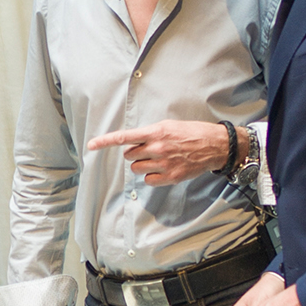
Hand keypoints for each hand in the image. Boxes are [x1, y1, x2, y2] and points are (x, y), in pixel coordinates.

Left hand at [87, 120, 235, 185]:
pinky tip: (162, 170)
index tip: (91, 145)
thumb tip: (134, 141)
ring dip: (142, 164)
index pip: (125, 137)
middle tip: (150, 150)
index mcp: (156, 132)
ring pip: (136, 168)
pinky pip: (148, 180)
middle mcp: (158, 148)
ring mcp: (164, 164)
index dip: (105, 141)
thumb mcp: (169, 125)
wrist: (214, 146)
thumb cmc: (192, 133)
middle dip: (135, 153)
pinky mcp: (170, 177)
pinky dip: (151, 176)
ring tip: (158, 159)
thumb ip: (150, 133)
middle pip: (129, 155)